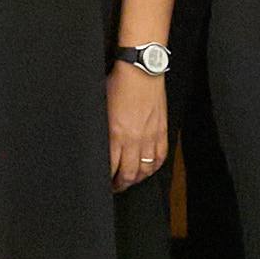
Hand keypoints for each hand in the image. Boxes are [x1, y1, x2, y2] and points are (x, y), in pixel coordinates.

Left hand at [105, 69, 165, 186]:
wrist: (141, 71)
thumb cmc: (118, 84)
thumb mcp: (101, 108)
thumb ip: (102, 130)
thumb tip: (98, 146)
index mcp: (115, 134)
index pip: (110, 167)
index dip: (106, 179)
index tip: (102, 183)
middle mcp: (133, 139)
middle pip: (129, 173)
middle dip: (121, 184)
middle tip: (115, 187)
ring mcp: (149, 137)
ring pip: (145, 169)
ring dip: (137, 179)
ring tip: (130, 181)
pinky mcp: (161, 131)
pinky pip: (160, 157)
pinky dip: (154, 167)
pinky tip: (148, 170)